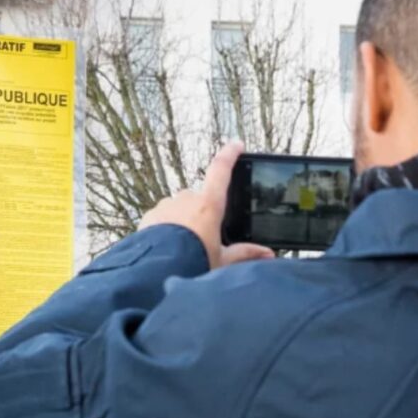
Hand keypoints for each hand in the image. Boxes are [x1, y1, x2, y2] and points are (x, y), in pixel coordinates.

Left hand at [138, 142, 274, 268]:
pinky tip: (169, 247)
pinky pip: (162, 218)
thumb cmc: (193, 263)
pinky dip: (166, 229)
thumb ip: (243, 253)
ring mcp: (166, 205)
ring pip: (179, 208)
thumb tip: (267, 254)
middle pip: (199, 199)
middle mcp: (186, 199)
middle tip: (203, 240)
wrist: (158, 271)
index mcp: (208, 205)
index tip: (236, 145)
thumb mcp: (222, 260)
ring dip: (183, 222)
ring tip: (185, 248)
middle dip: (202, 214)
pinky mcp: (150, 216)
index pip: (221, 170)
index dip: (230, 155)